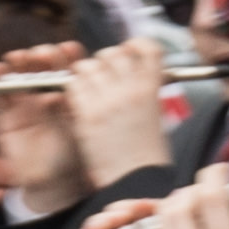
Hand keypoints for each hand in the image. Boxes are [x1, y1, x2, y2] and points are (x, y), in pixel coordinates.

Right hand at [0, 42, 89, 200]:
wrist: (51, 183)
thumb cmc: (70, 157)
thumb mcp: (74, 132)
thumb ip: (68, 110)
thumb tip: (60, 90)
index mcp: (67, 94)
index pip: (67, 67)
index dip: (67, 56)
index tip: (67, 48)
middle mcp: (44, 93)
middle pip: (41, 67)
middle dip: (39, 57)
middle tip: (38, 54)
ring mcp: (24, 102)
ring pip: (18, 77)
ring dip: (16, 65)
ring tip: (15, 58)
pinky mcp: (5, 114)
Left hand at [63, 36, 174, 188]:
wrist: (134, 183)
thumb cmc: (146, 155)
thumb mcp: (155, 114)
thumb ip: (143, 87)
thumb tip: (132, 68)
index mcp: (151, 89)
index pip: (147, 47)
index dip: (136, 45)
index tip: (131, 51)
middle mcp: (129, 90)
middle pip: (112, 53)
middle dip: (105, 61)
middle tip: (104, 77)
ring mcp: (106, 101)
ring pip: (87, 66)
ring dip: (86, 74)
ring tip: (90, 91)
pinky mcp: (86, 114)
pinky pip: (73, 85)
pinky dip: (74, 90)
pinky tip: (80, 103)